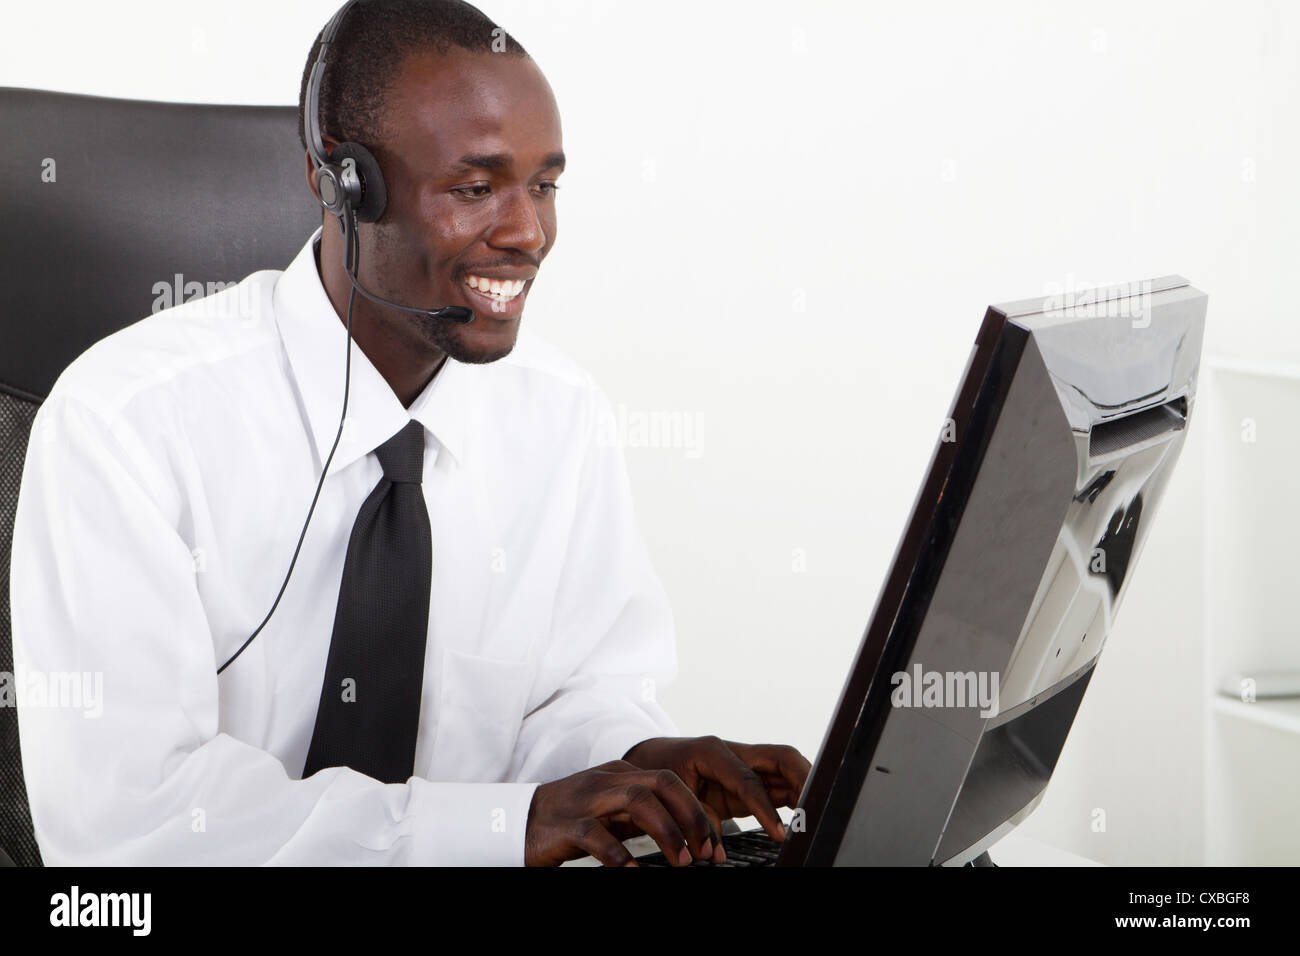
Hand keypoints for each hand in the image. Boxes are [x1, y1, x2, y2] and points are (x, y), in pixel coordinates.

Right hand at [524, 759, 725, 866]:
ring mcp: (586, 799)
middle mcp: (607, 780)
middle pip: (661, 782)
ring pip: (636, 799)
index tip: (713, 845)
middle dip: (691, 816)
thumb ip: (642, 816)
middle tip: (705, 852)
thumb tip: (686, 836)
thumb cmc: (572, 820)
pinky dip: (619, 854)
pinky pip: (596, 835)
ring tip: (681, 862)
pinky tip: (634, 872)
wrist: (517, 822)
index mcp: (621, 773)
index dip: (697, 811)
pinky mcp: (566, 825)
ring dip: (666, 831)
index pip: (671, 781)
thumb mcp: (612, 812)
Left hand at [621, 736, 811, 842]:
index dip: (766, 808)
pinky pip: (777, 782)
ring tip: (818, 812)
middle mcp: (734, 751)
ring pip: (786, 767)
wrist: (647, 759)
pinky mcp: (747, 776)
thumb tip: (716, 854)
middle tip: (818, 808)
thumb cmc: (656, 773)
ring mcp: (744, 761)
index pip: (749, 780)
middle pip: (782, 758)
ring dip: (805, 787)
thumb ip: (698, 823)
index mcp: (712, 751)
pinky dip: (794, 796)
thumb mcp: (672, 798)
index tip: (780, 833)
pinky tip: (805, 813)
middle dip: (804, 780)